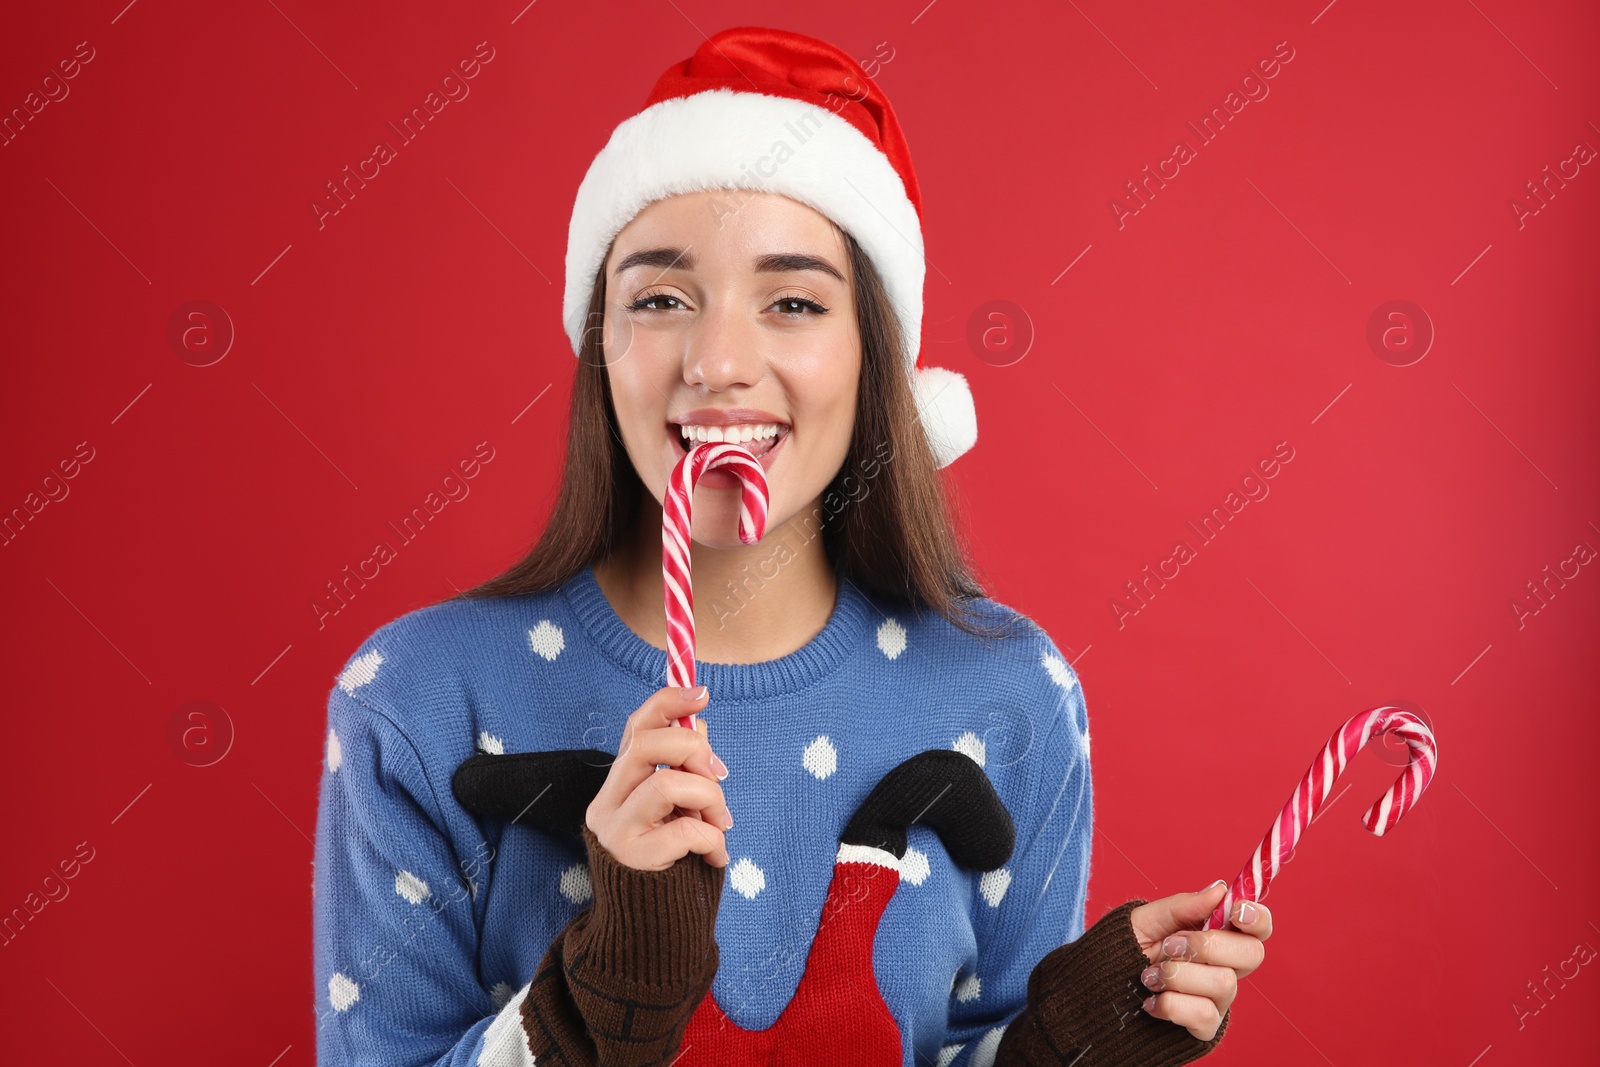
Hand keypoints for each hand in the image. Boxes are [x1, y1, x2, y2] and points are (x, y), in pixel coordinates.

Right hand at [584, 686, 733, 871]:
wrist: (651, 924)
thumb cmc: (670, 858)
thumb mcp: (678, 807)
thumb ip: (683, 767)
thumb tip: (698, 723)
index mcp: (621, 781)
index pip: (636, 727)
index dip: (668, 703)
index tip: (703, 693)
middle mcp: (608, 801)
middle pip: (646, 745)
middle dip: (694, 752)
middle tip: (719, 776)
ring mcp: (615, 829)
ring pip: (666, 783)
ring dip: (709, 798)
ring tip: (722, 823)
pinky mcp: (631, 858)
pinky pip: (684, 830)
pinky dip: (712, 837)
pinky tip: (717, 854)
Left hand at [1128, 881, 1272, 1040]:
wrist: (1102, 989)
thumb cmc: (1127, 950)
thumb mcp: (1146, 920)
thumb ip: (1182, 906)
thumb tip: (1220, 890)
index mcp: (1216, 936)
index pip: (1258, 928)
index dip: (1257, 917)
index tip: (1235, 910)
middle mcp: (1225, 967)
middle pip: (1252, 954)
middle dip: (1207, 945)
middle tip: (1169, 946)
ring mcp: (1217, 999)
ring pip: (1224, 983)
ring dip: (1177, 974)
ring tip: (1149, 974)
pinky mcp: (1205, 1027)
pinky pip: (1204, 1015)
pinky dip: (1170, 1004)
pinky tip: (1151, 1000)